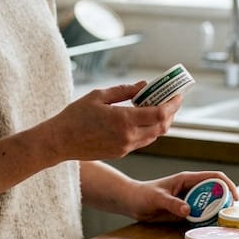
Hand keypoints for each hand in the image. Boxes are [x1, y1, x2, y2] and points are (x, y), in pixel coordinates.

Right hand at [45, 82, 181, 160]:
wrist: (60, 141)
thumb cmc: (75, 115)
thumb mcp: (99, 95)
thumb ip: (124, 91)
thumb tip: (144, 85)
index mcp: (124, 120)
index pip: (160, 114)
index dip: (173, 104)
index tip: (178, 95)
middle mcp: (128, 137)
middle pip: (162, 127)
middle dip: (172, 113)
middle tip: (173, 100)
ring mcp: (125, 147)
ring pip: (154, 136)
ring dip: (162, 122)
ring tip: (161, 107)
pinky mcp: (121, 153)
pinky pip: (142, 141)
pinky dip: (150, 130)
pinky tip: (145, 119)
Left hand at [124, 171, 238, 222]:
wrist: (132, 202)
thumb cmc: (143, 195)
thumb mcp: (158, 199)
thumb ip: (172, 204)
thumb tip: (188, 211)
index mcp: (188, 179)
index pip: (214, 177)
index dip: (228, 185)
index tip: (235, 198)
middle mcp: (192, 188)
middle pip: (216, 192)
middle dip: (226, 202)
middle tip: (231, 216)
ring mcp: (189, 200)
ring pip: (209, 205)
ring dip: (217, 213)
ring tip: (223, 224)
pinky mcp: (185, 211)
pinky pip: (200, 215)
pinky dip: (207, 221)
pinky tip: (209, 229)